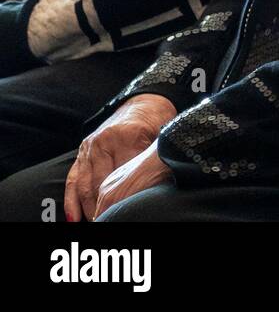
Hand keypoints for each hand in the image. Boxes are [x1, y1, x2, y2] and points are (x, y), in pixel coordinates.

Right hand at [64, 94, 176, 221]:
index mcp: (129, 136)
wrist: (145, 100)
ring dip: (88, 209)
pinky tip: (73, 218)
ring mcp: (90, 147)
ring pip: (85, 185)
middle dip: (105, 207)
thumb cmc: (157, 120)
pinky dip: (71, 201)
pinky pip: (72, 179)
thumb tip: (155, 187)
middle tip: (110, 223)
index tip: (128, 212)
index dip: (127, 196)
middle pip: (102, 183)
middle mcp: (104, 141)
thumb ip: (154, 159)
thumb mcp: (162, 136)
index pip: (126, 174)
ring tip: (96, 223)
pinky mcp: (81, 152)